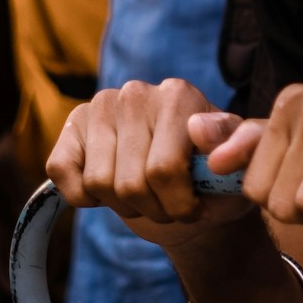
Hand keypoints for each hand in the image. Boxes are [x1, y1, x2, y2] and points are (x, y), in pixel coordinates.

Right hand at [46, 78, 249, 237]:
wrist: (183, 189)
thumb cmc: (213, 178)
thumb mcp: (239, 167)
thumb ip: (238, 144)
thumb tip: (199, 130)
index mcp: (179, 95)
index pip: (165, 169)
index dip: (180, 205)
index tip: (195, 208)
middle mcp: (136, 92)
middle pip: (131, 183)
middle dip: (153, 209)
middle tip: (168, 204)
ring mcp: (101, 106)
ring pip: (98, 183)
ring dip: (124, 206)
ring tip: (145, 195)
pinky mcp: (72, 125)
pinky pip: (63, 174)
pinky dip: (84, 198)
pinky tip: (109, 189)